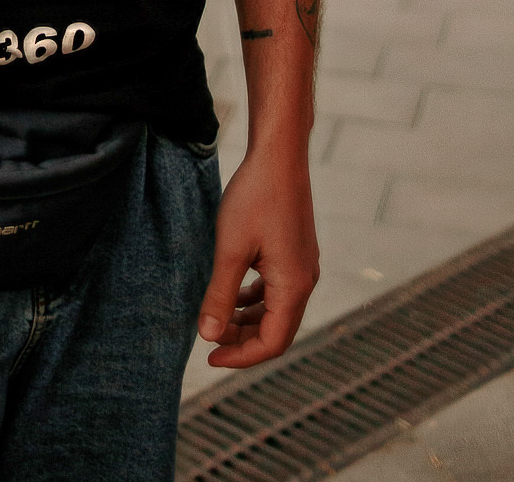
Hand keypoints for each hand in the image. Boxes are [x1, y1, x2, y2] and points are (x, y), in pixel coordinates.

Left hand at [197, 149, 318, 367]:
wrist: (279, 156)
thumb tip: (208, 336)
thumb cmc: (255, 198)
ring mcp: (303, 266)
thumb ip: (220, 295)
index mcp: (293, 287)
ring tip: (217, 318)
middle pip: (276, 330)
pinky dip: (255, 299)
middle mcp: (305, 281)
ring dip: (248, 320)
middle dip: (242, 340)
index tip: (209, 358)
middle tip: (209, 340)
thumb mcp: (230, 249)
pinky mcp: (295, 252)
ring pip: (276, 310)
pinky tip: (234, 292)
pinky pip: (277, 289)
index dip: (240, 357)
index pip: (271, 343)